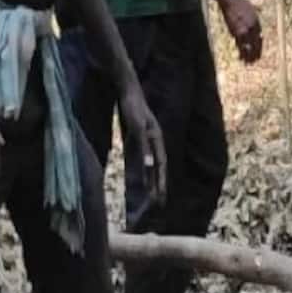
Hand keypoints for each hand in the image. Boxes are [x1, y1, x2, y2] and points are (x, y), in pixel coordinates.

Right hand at [119, 79, 167, 201]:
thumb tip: (138, 155)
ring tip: (155, 192)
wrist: (130, 89)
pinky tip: (148, 166)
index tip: (160, 198)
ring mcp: (149, 132)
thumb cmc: (134, 109)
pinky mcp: (140, 126)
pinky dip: (147, 156)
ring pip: (154, 158)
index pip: (161, 164)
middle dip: (161, 184)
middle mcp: (156, 138)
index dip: (161, 181)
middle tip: (160, 202)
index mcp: (156, 140)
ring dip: (155, 176)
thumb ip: (139, 142)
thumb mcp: (137, 129)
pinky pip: (144, 144)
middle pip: (160, 165)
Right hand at [222, 0, 262, 63]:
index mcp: (257, 24)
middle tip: (255, 61)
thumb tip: (256, 31)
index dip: (259, 47)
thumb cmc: (240, 4)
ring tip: (248, 63)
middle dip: (255, 54)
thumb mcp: (252, 12)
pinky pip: (239, 45)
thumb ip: (254, 23)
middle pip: (255, 44)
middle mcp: (253, 28)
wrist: (231, 0)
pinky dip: (240, 52)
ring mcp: (244, 30)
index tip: (258, 54)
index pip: (259, 39)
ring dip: (248, 56)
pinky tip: (241, 57)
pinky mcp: (236, 32)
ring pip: (248, 47)